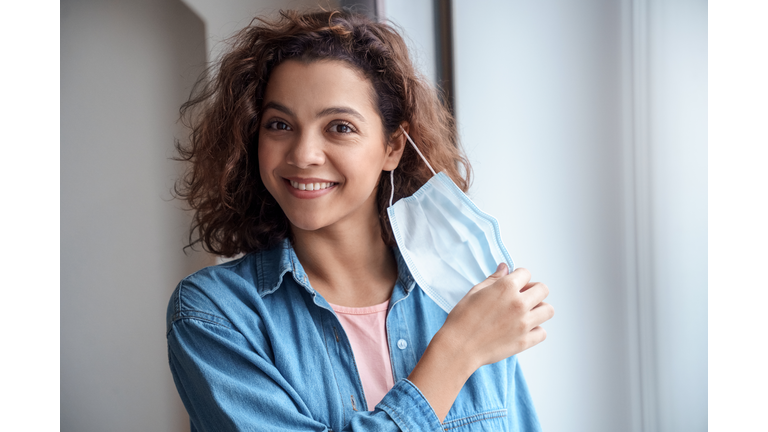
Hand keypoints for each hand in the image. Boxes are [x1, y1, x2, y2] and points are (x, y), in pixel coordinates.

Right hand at [407, 263, 552, 421]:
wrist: (459, 347)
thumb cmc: (462, 318)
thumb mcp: (475, 292)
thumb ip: (494, 279)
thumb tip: (505, 268)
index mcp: (506, 288)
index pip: (526, 273)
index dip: (519, 277)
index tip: (513, 283)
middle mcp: (519, 304)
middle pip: (543, 289)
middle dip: (534, 290)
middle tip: (522, 296)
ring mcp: (524, 324)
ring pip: (548, 310)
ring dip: (539, 309)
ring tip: (526, 313)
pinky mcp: (525, 341)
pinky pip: (542, 332)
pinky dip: (536, 330)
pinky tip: (523, 329)